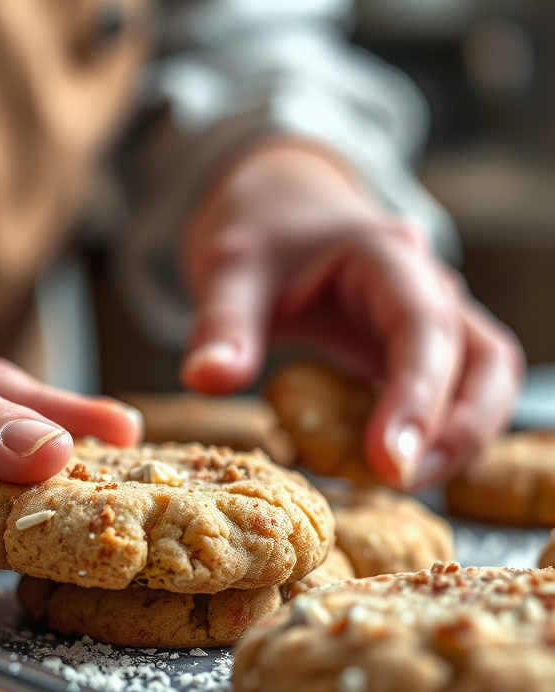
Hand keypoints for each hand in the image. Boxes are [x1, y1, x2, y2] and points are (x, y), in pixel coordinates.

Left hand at [181, 140, 523, 486]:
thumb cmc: (261, 234)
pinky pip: (455, 394)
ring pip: (486, 379)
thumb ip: (221, 325)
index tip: (389, 463)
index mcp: (385, 257)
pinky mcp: (422, 351)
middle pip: (486, 360)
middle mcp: (427, 286)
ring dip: (460, 438)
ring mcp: (434, 319)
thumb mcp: (231, 270)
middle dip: (457, 429)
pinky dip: (436, 435)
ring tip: (400, 484)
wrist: (280, 206)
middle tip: (400, 482)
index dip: (415, 399)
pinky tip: (388, 467)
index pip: (424, 329)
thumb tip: (205, 380)